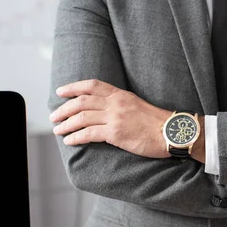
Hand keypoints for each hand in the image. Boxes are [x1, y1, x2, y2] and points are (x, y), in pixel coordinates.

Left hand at [50, 79, 172, 158]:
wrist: (172, 132)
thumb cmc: (158, 123)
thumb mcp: (138, 106)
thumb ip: (122, 105)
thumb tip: (107, 111)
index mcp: (121, 95)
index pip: (92, 85)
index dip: (73, 87)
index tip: (60, 92)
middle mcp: (115, 103)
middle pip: (81, 101)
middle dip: (64, 109)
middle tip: (54, 116)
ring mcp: (115, 118)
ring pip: (81, 117)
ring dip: (66, 124)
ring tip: (57, 130)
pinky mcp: (116, 133)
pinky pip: (89, 133)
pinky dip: (76, 137)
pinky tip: (70, 141)